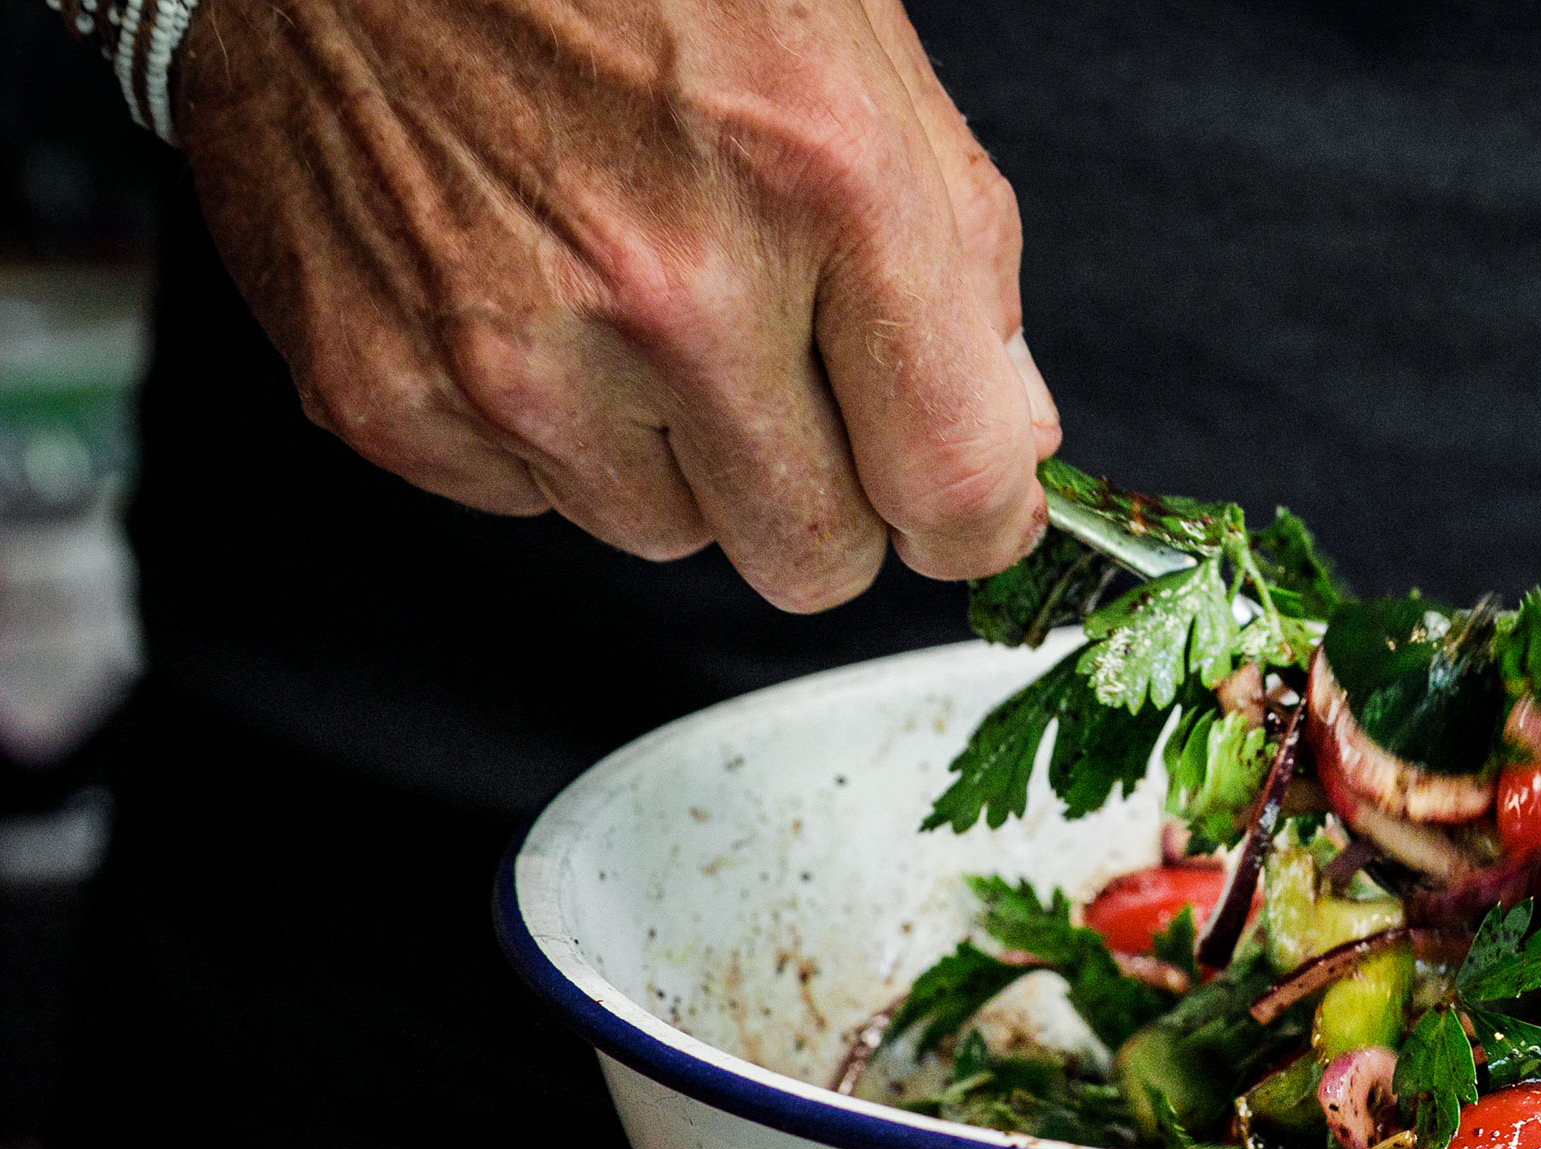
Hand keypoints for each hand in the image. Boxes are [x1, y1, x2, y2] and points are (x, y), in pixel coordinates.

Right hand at [173, 0, 1059, 608]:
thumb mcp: (853, 45)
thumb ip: (957, 257)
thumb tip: (1010, 437)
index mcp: (822, 182)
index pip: (951, 486)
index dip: (971, 518)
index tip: (956, 507)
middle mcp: (668, 288)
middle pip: (812, 556)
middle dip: (822, 493)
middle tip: (779, 373)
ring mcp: (512, 352)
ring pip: (666, 535)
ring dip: (670, 454)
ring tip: (619, 288)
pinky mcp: (380, 389)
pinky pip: (523, 502)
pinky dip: (535, 428)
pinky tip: (516, 290)